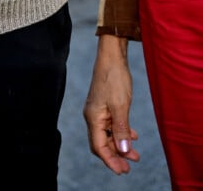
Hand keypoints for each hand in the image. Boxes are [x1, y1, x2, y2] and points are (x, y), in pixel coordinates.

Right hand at [84, 34, 139, 173]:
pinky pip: (111, 124)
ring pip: (108, 134)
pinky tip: (133, 134)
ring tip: (135, 154)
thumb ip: (121, 129)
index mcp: (93, 117)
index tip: (122, 170)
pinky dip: (121, 132)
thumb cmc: (114, 78)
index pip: (98, 146)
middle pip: (102, 143)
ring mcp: (98, 110)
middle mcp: (93, 116)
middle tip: (129, 167)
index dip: (110, 160)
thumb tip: (122, 149)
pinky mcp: (105, 105)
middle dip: (115, 156)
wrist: (112, 57)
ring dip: (120, 145)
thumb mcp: (121, 106)